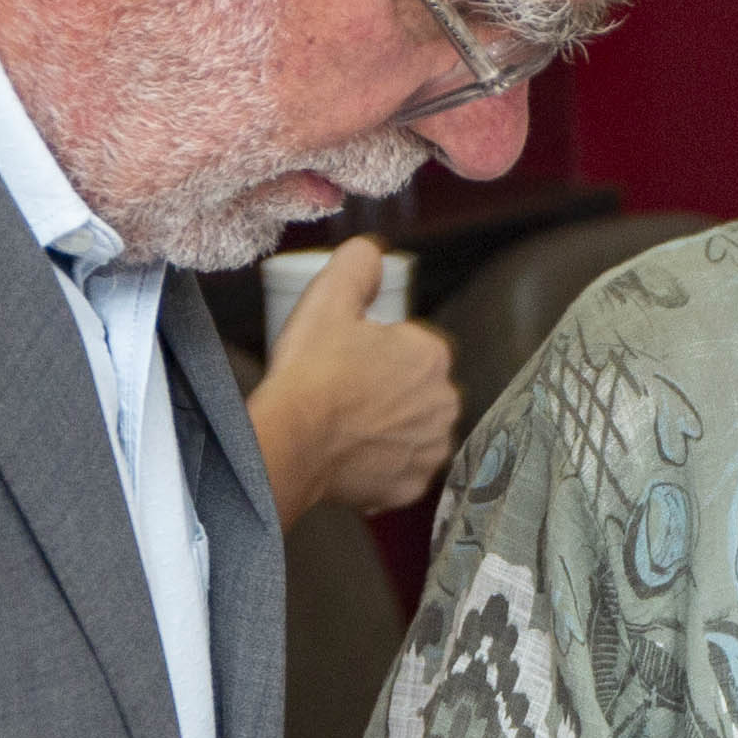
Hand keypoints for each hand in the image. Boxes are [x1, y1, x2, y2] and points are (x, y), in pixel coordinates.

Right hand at [246, 236, 460, 516]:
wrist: (292, 438)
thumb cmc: (311, 372)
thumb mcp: (328, 298)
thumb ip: (357, 264)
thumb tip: (371, 251)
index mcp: (433, 356)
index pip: (414, 347)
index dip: (380, 351)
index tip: (351, 360)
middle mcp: (445, 404)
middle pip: (418, 390)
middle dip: (390, 390)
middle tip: (345, 393)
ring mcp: (431, 449)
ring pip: (413, 431)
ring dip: (390, 428)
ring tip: (346, 424)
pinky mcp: (412, 486)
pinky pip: (401, 470)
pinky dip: (381, 465)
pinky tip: (352, 454)